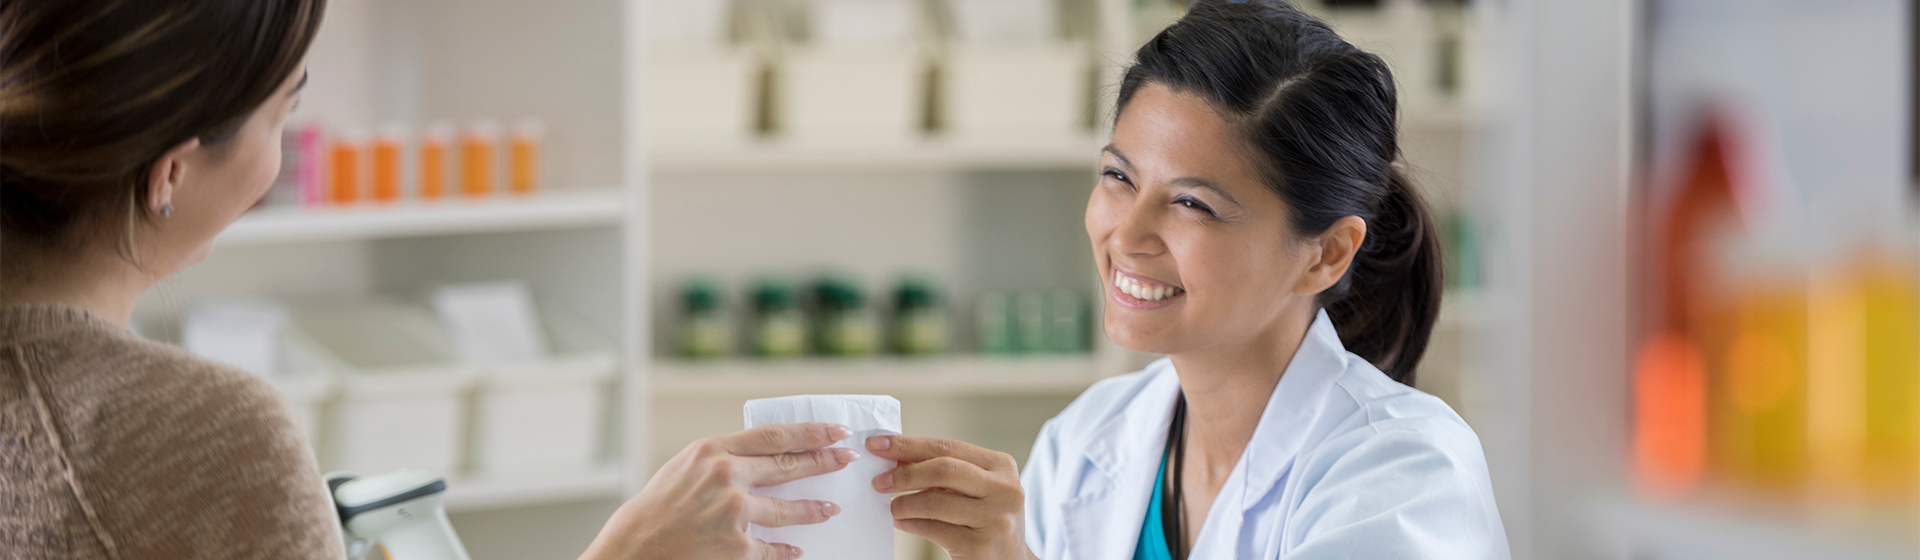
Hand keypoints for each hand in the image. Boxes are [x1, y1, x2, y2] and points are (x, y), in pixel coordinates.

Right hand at [581, 423, 858, 559]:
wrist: (632, 548)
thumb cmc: (655, 509)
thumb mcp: (685, 468)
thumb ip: (722, 459)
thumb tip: (763, 455)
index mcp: (712, 450)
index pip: (773, 436)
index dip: (810, 433)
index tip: (835, 431)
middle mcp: (726, 476)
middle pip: (788, 466)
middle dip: (823, 462)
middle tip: (845, 458)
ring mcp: (733, 511)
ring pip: (787, 509)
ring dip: (813, 509)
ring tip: (830, 509)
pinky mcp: (736, 546)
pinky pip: (773, 547)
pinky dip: (786, 549)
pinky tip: (797, 549)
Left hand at [867, 435, 1038, 559]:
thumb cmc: (987, 519)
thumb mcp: (975, 489)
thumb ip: (943, 472)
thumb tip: (896, 457)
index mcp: (1002, 466)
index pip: (948, 447)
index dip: (909, 444)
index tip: (878, 445)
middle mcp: (1004, 490)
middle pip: (943, 469)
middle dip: (904, 474)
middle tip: (878, 481)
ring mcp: (995, 519)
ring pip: (936, 501)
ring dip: (904, 503)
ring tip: (892, 507)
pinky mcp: (980, 546)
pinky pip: (934, 529)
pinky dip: (911, 524)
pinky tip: (902, 522)